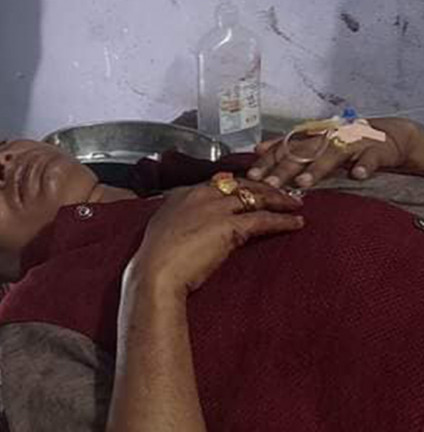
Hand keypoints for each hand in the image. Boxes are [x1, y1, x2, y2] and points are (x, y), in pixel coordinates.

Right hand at [128, 181, 303, 298]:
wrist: (157, 271)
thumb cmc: (156, 256)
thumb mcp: (164, 227)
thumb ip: (180, 217)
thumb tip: (191, 222)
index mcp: (184, 193)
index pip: (220, 181)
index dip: (240, 184)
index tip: (252, 187)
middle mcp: (201, 194)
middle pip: (241, 184)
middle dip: (264, 186)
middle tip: (281, 191)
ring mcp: (217, 208)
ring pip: (256, 197)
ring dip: (279, 199)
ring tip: (295, 203)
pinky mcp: (231, 226)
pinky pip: (263, 219)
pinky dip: (282, 220)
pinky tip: (296, 222)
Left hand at [247, 117, 423, 187]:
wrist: (386, 136)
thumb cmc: (344, 142)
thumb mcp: (315, 142)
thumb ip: (287, 146)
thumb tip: (258, 149)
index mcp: (311, 138)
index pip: (284, 148)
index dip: (267, 162)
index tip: (251, 176)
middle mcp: (327, 138)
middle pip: (303, 153)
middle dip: (284, 168)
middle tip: (270, 183)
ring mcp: (351, 143)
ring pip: (332, 155)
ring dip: (318, 168)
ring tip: (303, 182)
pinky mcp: (375, 150)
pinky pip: (369, 158)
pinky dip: (364, 166)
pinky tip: (357, 175)